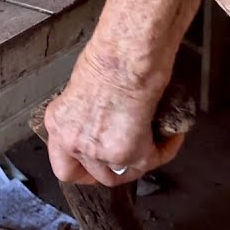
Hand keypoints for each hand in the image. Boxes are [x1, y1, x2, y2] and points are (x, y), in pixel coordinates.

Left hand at [44, 49, 184, 186]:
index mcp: (58, 124)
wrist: (126, 55)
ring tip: (151, 143)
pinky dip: (165, 149)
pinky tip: (171, 136)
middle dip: (114, 167)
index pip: (64, 167)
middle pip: (96, 174)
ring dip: (138, 162)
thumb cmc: (107, 56)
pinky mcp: (131, 153)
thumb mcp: (83, 88)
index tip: (95, 167)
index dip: (83, 171)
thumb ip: (87, 113)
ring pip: (123, 173)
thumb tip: (103, 120)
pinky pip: (153, 161)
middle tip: (130, 153)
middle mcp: (75, 142)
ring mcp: (101, 152)